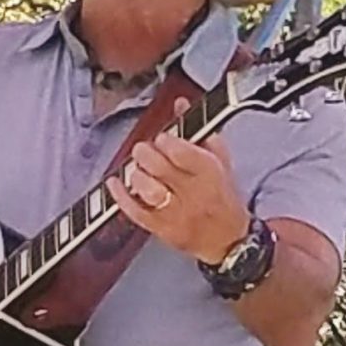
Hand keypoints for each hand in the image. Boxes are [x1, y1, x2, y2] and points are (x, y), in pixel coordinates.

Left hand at [110, 132, 250, 267]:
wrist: (229, 242)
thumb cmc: (224, 200)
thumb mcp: (221, 162)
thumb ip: (200, 132)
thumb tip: (180, 104)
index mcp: (210, 173)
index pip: (181, 150)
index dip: (166, 140)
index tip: (163, 138)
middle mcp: (193, 194)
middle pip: (159, 167)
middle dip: (145, 153)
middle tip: (144, 150)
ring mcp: (176, 214)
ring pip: (147, 188)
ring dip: (136, 173)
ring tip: (138, 169)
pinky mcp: (162, 229)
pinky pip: (135, 212)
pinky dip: (120, 196)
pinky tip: (115, 184)